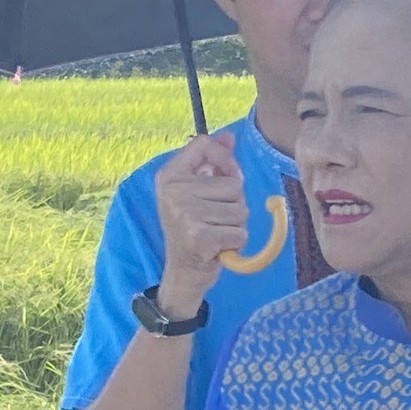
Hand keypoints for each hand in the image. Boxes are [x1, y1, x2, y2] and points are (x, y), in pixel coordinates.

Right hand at [154, 132, 250, 313]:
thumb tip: (229, 137)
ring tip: (216, 232)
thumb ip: (213, 163)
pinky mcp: (199, 237)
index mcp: (168, 176)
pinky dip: (236, 242)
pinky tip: (218, 247)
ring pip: (241, 209)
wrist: (183, 272)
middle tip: (214, 219)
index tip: (229, 176)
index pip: (203, 145)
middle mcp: (173, 192)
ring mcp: (184, 214)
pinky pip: (240, 232)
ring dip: (236, 225)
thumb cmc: (194, 228)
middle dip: (234, 203)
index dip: (226, 160)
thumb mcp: (197, 193)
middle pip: (233, 184)